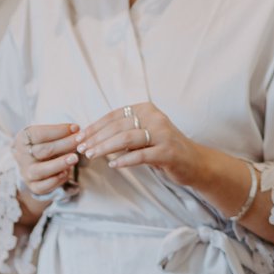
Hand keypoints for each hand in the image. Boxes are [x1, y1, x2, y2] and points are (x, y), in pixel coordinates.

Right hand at [12, 123, 80, 197]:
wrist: (33, 163)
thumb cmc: (44, 145)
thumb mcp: (47, 135)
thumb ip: (60, 133)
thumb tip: (76, 130)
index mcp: (22, 140)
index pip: (38, 134)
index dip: (58, 130)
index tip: (76, 128)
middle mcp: (21, 156)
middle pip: (42, 151)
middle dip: (64, 145)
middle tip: (80, 141)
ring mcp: (26, 172)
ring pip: (41, 170)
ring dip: (59, 164)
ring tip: (75, 158)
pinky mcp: (33, 186)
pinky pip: (44, 186)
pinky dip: (56, 180)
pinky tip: (67, 173)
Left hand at [76, 102, 205, 185]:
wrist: (194, 162)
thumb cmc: (162, 148)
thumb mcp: (143, 134)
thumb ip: (123, 131)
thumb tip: (90, 136)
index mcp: (146, 109)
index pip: (114, 115)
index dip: (94, 126)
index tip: (79, 137)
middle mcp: (155, 117)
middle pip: (118, 126)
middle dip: (96, 138)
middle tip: (81, 149)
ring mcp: (163, 134)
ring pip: (126, 138)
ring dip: (105, 147)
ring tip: (91, 155)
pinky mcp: (168, 152)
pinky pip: (141, 155)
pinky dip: (125, 160)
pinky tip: (113, 164)